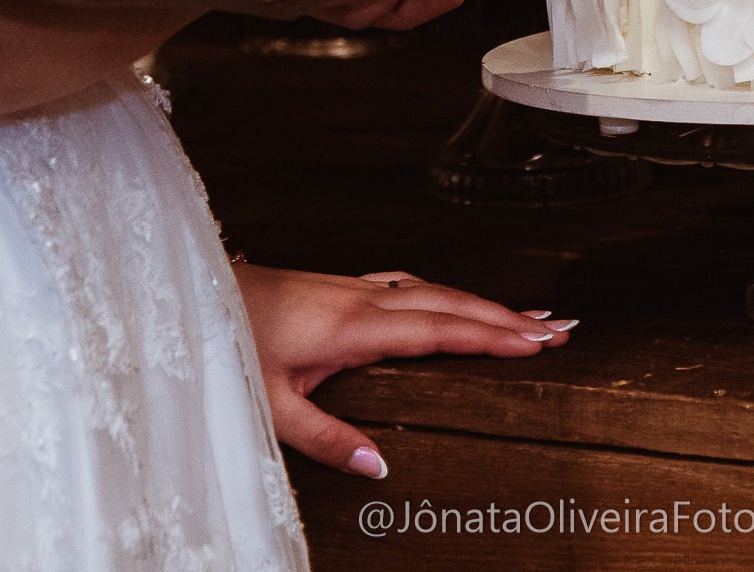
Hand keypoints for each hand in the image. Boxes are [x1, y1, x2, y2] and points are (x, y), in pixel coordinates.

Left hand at [232, 264, 573, 478]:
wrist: (192, 294)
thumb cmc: (228, 343)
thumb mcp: (271, 404)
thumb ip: (327, 438)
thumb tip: (380, 468)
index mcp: (354, 325)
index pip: (440, 329)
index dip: (491, 336)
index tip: (538, 343)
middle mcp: (362, 299)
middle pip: (451, 303)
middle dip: (508, 317)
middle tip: (561, 329)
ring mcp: (354, 288)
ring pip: (435, 289)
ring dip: (484, 302)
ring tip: (527, 317)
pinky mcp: (341, 288)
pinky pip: (412, 286)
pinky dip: (447, 294)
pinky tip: (454, 300)